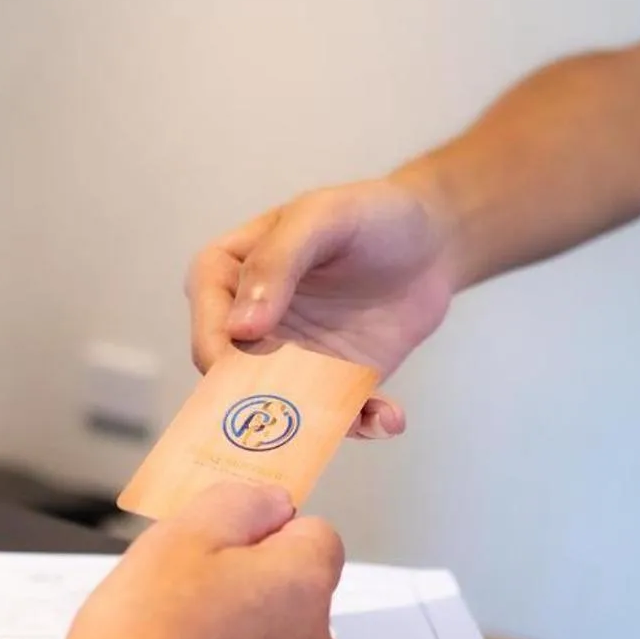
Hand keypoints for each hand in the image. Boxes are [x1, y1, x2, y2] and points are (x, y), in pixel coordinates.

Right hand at [185, 177, 456, 438]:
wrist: (431, 240)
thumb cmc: (369, 213)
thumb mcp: (321, 216)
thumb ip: (278, 260)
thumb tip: (241, 329)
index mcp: (230, 273)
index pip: (208, 316)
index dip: (214, 347)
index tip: (234, 369)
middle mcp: (252, 324)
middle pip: (236, 376)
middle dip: (257, 406)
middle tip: (286, 424)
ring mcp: (293, 358)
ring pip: (285, 407)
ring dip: (315, 425)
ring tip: (361, 420)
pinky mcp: (335, 383)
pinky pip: (337, 416)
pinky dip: (363, 422)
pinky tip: (390, 414)